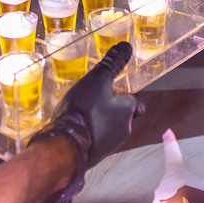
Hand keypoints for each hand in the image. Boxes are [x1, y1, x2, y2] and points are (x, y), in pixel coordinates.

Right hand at [35, 42, 141, 198]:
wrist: (66, 145)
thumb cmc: (85, 110)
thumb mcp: (98, 79)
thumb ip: (112, 63)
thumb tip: (126, 47)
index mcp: (128, 111)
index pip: (137, 103)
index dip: (126, 96)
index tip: (114, 90)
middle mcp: (123, 130)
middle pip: (122, 117)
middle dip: (111, 109)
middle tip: (95, 99)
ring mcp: (109, 146)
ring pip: (108, 129)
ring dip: (98, 122)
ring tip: (81, 112)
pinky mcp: (93, 156)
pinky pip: (94, 141)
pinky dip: (87, 134)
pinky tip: (74, 127)